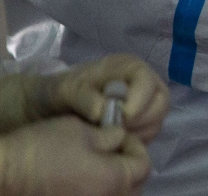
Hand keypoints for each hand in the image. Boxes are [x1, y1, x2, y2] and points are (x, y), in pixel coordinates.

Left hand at [0, 54, 169, 142]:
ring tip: (112, 135)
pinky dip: (134, 140)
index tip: (120, 118)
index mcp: (128, 67)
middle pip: (160, 102)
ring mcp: (141, 104)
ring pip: (156, 120)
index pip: (149, 82)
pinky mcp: (138, 122)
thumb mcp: (66, 90)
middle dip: (142, 119)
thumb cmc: (59, 92)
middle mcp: (141, 84)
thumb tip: (104, 110)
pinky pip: (147, 134)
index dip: (139, 101)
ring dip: (138, 132)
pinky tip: (113, 140)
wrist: (46, 107)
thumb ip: (84, 97)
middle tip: (117, 129)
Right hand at [0, 116, 149, 195]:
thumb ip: (111, 135)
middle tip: (112, 152)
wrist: (0, 172)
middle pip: (133, 187)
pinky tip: (83, 179)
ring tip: (98, 166)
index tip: (119, 137)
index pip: (143, 165)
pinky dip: (97, 191)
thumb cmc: (43, 146)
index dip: (135, 147)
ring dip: (116, 183)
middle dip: (129, 168)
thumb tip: (120, 139)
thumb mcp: (82, 130)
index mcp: (114, 179)